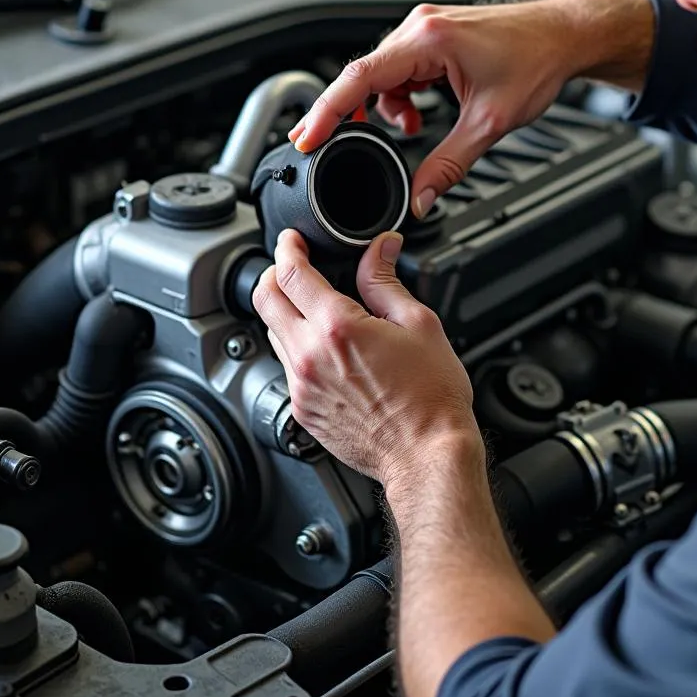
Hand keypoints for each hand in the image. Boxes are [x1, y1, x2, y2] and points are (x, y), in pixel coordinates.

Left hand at [252, 229, 477, 486]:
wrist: (427, 455)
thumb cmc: (431, 397)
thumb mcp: (419, 324)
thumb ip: (387, 282)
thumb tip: (380, 249)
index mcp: (338, 328)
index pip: (292, 274)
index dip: (288, 248)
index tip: (292, 240)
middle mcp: (309, 357)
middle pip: (265, 300)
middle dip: (274, 274)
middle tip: (292, 266)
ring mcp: (302, 386)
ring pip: (272, 333)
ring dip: (285, 312)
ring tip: (315, 307)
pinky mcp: (303, 410)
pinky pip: (286, 367)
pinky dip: (297, 348)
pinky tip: (326, 348)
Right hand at [289, 0, 607, 218]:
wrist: (565, 35)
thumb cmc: (537, 60)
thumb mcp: (489, 124)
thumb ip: (449, 165)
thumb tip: (421, 197)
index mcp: (428, 40)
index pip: (359, 77)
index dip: (327, 110)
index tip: (306, 136)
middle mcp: (419, 27)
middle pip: (364, 75)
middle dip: (347, 114)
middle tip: (325, 145)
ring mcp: (425, 29)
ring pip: (383, 74)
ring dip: (386, 107)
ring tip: (411, 130)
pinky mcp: (434, 37)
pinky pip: (401, 69)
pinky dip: (402, 95)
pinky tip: (421, 114)